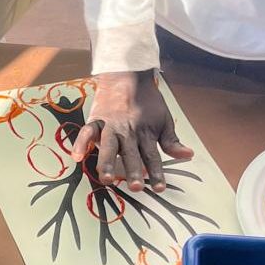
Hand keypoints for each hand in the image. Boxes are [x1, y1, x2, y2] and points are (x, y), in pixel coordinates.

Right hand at [71, 70, 193, 191]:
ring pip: (108, 146)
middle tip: (135, 186)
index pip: (152, 157)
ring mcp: (110, 126)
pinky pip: (86, 132)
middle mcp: (128, 132)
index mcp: (146, 133)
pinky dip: (80, 144)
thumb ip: (172, 141)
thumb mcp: (164, 119)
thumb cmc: (147, 101)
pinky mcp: (95, 120)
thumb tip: (188, 155)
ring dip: (107, 162)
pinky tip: (77, 158)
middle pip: (130, 154)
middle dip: (133, 170)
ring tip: (106, 178)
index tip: (160, 189)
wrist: (128, 75)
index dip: (157, 173)